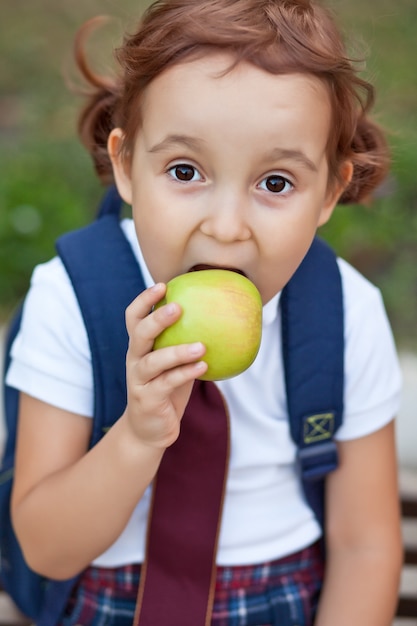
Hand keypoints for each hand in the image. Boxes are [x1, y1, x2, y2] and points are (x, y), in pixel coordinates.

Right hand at [124, 283, 206, 448]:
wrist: (149, 430)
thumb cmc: (166, 389)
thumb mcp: (174, 363)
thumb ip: (185, 342)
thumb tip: (216, 315)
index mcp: (139, 346)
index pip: (134, 317)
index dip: (144, 300)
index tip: (163, 285)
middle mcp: (134, 359)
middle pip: (139, 334)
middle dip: (156, 319)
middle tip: (178, 307)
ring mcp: (138, 380)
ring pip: (153, 361)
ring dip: (177, 351)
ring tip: (201, 345)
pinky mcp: (147, 399)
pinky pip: (166, 384)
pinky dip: (185, 374)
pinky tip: (203, 367)